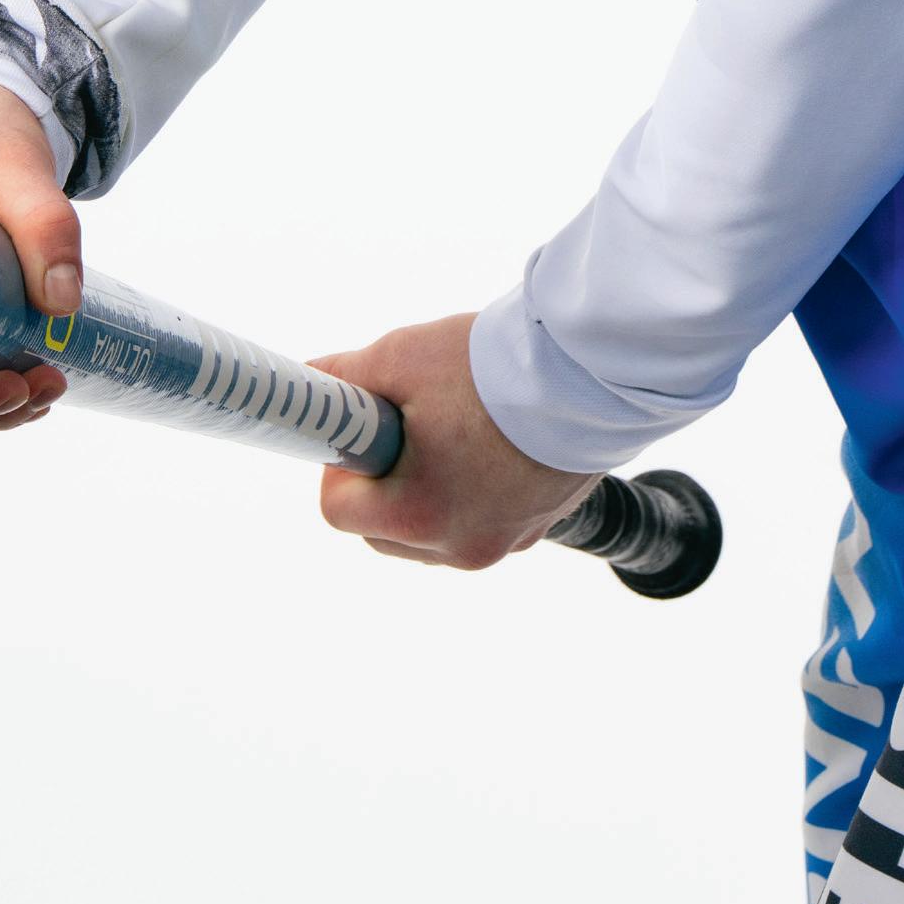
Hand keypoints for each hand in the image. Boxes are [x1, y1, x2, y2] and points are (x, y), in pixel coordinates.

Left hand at [310, 314, 598, 569]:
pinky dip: (471, 491)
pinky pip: (479, 521)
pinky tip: (490, 438)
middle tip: (404, 422)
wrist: (589, 371)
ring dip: (427, 489)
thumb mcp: (401, 357)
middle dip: (381, 480)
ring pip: (431, 531)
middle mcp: (460, 546)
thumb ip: (345, 377)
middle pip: (382, 530)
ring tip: (454, 424)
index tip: (359, 427)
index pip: (338, 510)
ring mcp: (503, 543)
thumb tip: (313, 381)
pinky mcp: (536, 529)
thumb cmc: (492, 368)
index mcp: (418, 514)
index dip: (339, 464)